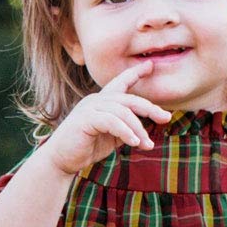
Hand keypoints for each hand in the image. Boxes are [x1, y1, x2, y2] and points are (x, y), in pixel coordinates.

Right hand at [41, 60, 172, 176]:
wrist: (61, 160)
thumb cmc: (84, 148)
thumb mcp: (110, 138)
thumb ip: (124, 130)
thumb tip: (143, 134)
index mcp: (102, 101)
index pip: (120, 83)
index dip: (135, 73)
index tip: (150, 66)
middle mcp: (96, 100)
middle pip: (128, 99)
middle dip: (149, 107)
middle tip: (166, 117)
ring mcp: (90, 107)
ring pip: (123, 112)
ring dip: (138, 129)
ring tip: (146, 144)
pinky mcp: (86, 119)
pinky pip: (112, 122)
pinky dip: (126, 132)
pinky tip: (135, 143)